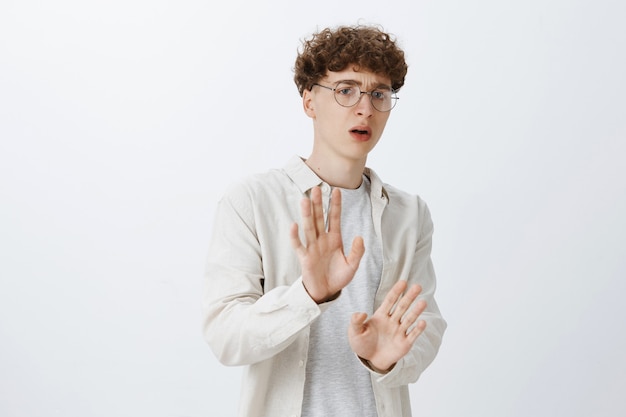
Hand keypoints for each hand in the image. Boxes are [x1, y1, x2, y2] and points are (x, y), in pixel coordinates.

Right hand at [290, 186, 364, 302]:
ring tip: (305, 200)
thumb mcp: (352, 265)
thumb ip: (357, 252)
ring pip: (309, 227)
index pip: (335, 218)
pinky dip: (295, 236)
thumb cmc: (338, 277)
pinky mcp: (305, 258)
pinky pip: (299, 245)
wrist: (326, 292)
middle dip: (318, 204)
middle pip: (319, 218)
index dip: (336, 205)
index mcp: (335, 239)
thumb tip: (359, 237)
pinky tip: (294, 226)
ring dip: (307, 214)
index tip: (337, 190)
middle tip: (316, 188)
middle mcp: (322, 240)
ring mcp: (312, 247)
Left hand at [348, 280, 427, 372]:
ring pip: (409, 319)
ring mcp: (399, 332)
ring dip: (416, 311)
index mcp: (381, 315)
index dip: (396, 292)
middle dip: (409, 297)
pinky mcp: (405, 343)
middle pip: (402, 307)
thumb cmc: (362, 343)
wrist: (370, 360)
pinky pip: (412, 335)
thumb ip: (356, 322)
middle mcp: (392, 321)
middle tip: (418, 286)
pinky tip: (422, 322)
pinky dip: (418, 329)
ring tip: (423, 302)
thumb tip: (361, 313)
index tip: (403, 282)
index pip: (389, 301)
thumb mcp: (354, 332)